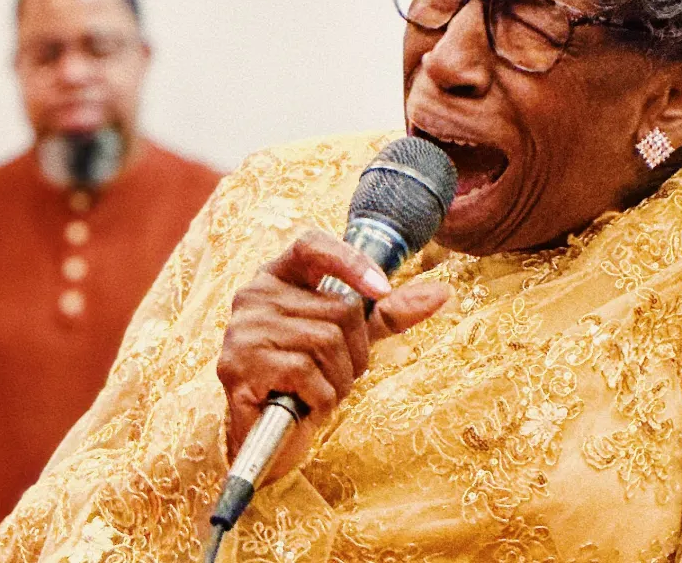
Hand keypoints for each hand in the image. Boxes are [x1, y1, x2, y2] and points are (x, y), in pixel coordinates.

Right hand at [216, 229, 449, 483]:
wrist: (263, 438)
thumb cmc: (306, 380)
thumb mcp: (350, 339)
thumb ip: (388, 313)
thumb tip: (441, 293)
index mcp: (277, 278)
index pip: (311, 244)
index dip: (350, 260)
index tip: (383, 289)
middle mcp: (254, 296)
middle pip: (338, 307)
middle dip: (354, 352)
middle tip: (335, 375)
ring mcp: (244, 330)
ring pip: (326, 342)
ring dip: (338, 380)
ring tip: (318, 392)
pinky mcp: (239, 366)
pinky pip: (307, 375)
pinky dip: (321, 399)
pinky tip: (305, 406)